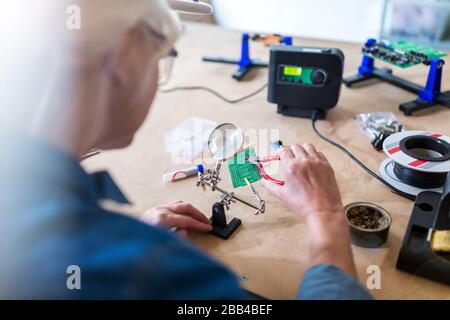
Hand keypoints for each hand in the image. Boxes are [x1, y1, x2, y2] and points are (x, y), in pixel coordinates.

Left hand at [141, 201, 211, 236]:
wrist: (126, 242)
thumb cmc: (143, 243)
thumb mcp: (165, 243)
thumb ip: (179, 236)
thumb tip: (186, 231)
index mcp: (162, 218)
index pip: (187, 219)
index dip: (200, 224)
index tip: (208, 228)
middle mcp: (159, 210)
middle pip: (185, 207)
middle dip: (198, 215)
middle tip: (206, 222)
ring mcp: (156, 208)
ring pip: (179, 204)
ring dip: (190, 211)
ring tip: (198, 218)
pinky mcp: (153, 210)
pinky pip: (172, 206)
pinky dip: (181, 210)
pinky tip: (185, 216)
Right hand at [262, 144, 355, 276]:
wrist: (323, 211)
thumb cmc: (304, 204)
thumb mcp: (282, 194)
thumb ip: (269, 184)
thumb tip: (262, 180)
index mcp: (291, 166)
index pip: (283, 150)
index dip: (280, 153)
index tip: (279, 157)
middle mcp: (304, 161)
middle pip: (295, 147)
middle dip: (290, 152)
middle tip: (289, 160)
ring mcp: (317, 162)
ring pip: (308, 146)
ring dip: (302, 150)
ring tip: (301, 159)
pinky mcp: (327, 165)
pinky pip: (319, 153)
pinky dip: (314, 155)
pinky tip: (312, 164)